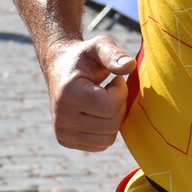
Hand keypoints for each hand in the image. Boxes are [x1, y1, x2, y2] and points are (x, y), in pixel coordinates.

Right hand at [42, 36, 134, 150]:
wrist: (61, 70)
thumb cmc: (84, 57)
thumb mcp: (99, 46)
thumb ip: (114, 54)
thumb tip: (130, 66)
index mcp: (67, 94)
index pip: (108, 107)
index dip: (120, 92)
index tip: (115, 80)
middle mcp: (61, 118)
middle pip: (111, 125)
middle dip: (119, 105)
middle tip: (110, 89)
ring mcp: (62, 133)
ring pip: (108, 139)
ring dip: (114, 118)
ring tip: (103, 100)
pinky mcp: (66, 141)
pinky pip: (102, 144)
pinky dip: (106, 129)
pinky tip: (97, 112)